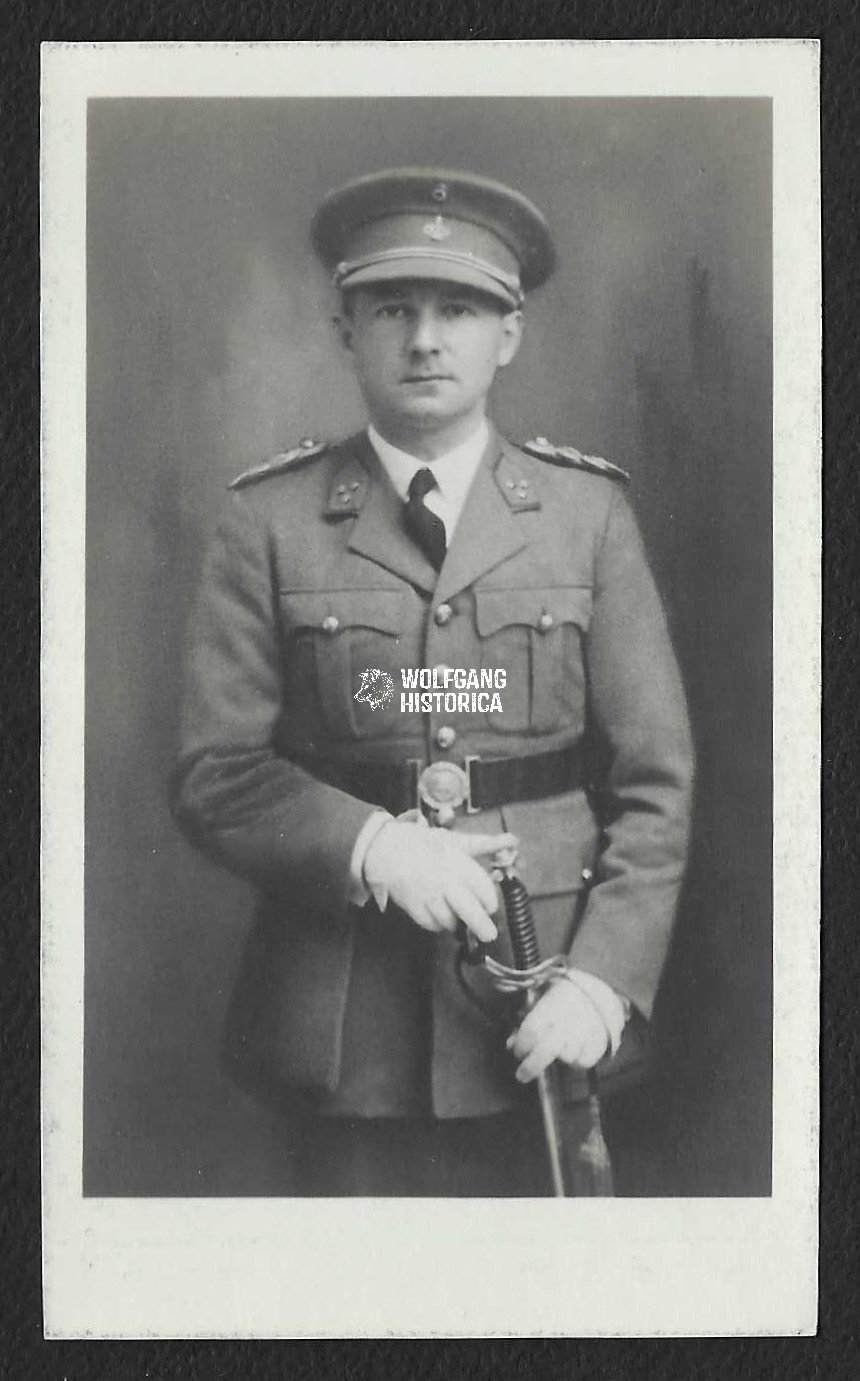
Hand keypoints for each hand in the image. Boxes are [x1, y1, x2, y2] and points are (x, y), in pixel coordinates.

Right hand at [362, 818, 517, 943]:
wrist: (386, 850)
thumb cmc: (424, 844)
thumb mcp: (455, 840)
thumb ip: (485, 844)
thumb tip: (512, 840)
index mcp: (457, 863)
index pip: (483, 890)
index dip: (489, 901)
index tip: (490, 906)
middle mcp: (444, 882)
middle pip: (470, 912)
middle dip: (482, 927)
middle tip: (490, 935)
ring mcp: (427, 897)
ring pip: (450, 922)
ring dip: (457, 923)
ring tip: (457, 917)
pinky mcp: (413, 908)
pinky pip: (432, 924)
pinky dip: (439, 924)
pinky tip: (440, 915)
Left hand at [507, 978, 608, 1082]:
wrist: (596, 995)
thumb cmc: (560, 998)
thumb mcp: (540, 1000)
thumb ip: (524, 1022)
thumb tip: (511, 1044)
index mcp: (553, 1001)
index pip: (532, 1030)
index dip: (522, 1045)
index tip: (518, 1052)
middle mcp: (570, 1017)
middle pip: (547, 1050)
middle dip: (531, 1066)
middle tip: (521, 1075)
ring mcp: (587, 1030)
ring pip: (566, 1057)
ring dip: (557, 1058)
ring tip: (557, 1047)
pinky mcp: (600, 1042)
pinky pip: (583, 1062)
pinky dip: (575, 1062)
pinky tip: (573, 1050)